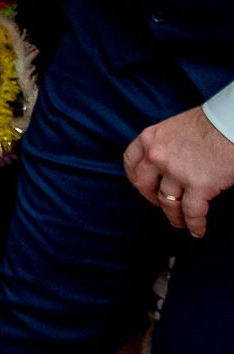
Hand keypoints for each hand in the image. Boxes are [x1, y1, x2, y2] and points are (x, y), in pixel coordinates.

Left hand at [125, 105, 233, 237]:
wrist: (230, 124)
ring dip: (174, 215)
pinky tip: (198, 230)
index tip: (142, 186)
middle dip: (152, 198)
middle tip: (160, 205)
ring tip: (179, 222)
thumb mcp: (175, 128)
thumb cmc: (210, 123)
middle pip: (144, 185)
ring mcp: (176, 172)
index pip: (130, 162)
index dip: (135, 177)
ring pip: (167, 202)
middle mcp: (157, 156)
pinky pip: (192, 212)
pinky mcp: (198, 185)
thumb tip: (166, 161)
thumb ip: (165, 144)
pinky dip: (194, 224)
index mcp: (150, 138)